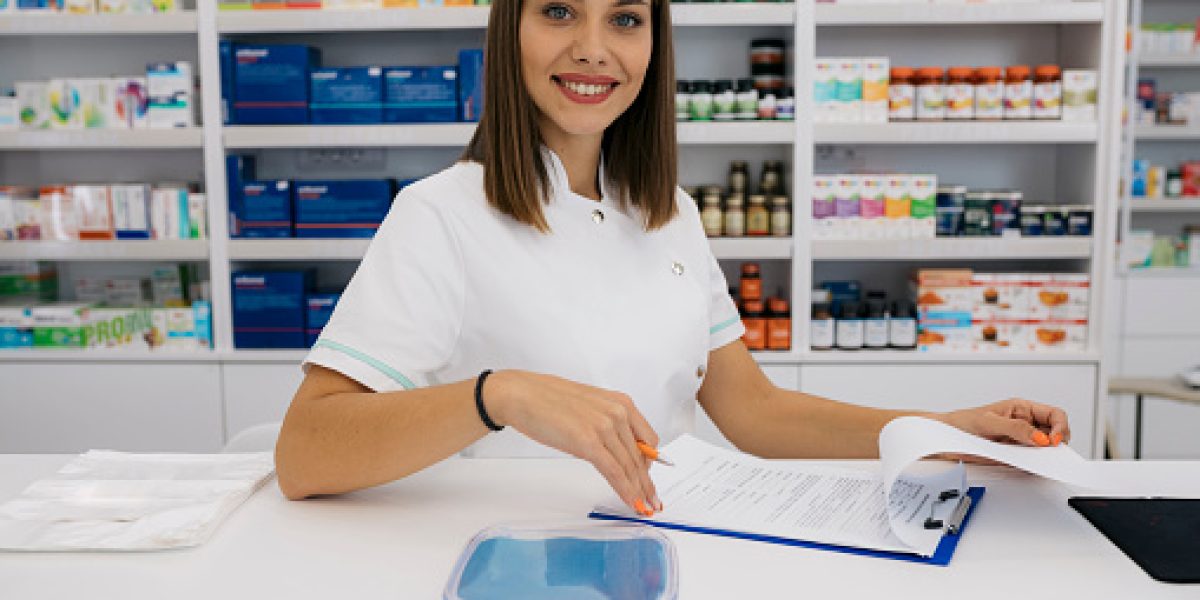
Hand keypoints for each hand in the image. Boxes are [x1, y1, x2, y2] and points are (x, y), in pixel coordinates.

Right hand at [484, 370, 660, 515]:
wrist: (523, 395)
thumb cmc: (548, 400)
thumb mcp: (590, 407)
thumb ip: (607, 425)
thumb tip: (616, 451)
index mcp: (621, 402)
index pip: (648, 439)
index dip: (650, 464)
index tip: (650, 479)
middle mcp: (618, 412)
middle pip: (641, 457)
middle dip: (647, 483)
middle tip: (653, 500)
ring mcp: (605, 427)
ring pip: (630, 467)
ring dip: (639, 491)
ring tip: (644, 506)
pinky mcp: (589, 442)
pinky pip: (614, 472)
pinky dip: (625, 490)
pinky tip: (630, 501)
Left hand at [935, 398, 1070, 456]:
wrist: (945, 437)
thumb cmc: (962, 422)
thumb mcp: (988, 421)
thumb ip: (1015, 428)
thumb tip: (1039, 437)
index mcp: (1022, 409)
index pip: (1054, 415)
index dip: (1060, 427)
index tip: (1053, 441)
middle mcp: (1024, 424)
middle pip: (1055, 433)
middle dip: (1057, 443)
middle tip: (1050, 453)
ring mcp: (1020, 441)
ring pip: (1044, 450)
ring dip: (1045, 456)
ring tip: (1039, 461)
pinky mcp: (1013, 456)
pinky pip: (1030, 463)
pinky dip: (1033, 467)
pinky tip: (1028, 467)